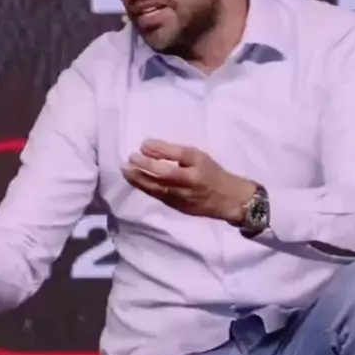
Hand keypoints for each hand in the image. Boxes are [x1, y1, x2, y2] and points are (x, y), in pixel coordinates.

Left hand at [122, 139, 256, 222]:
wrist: (228, 199)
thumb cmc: (212, 173)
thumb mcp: (197, 156)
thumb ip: (172, 152)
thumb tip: (146, 145)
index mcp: (192, 175)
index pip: (167, 166)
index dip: (152, 158)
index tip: (139, 148)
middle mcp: (185, 189)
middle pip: (158, 180)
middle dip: (140, 171)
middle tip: (126, 162)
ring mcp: (179, 201)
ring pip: (155, 191)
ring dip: (138, 180)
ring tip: (126, 171)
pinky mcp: (177, 208)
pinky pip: (158, 197)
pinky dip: (146, 188)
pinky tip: (138, 180)